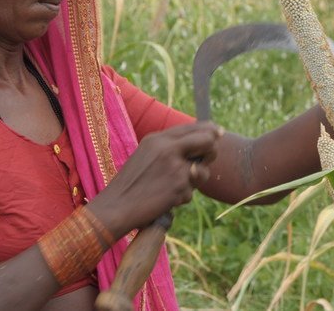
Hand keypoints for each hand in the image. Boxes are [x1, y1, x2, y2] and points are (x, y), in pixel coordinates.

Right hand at [88, 122, 221, 236]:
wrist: (116, 206)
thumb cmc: (131, 183)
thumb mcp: (146, 155)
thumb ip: (169, 147)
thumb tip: (203, 141)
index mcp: (157, 138)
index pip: (192, 127)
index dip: (209, 130)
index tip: (217, 133)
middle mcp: (167, 148)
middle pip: (208, 140)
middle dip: (212, 151)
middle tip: (204, 162)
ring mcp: (174, 167)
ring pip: (203, 170)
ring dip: (195, 182)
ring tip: (174, 187)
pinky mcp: (178, 186)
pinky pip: (192, 192)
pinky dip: (182, 198)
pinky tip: (164, 199)